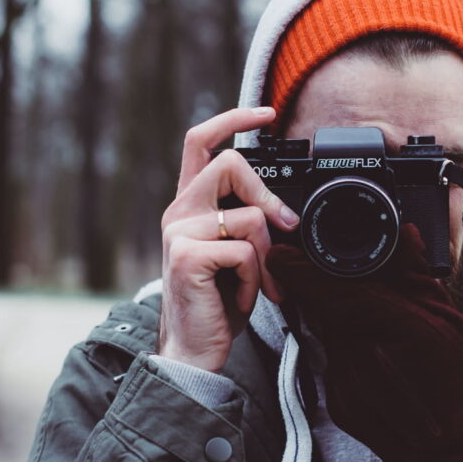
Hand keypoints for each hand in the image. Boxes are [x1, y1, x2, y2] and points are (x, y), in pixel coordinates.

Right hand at [159, 107, 299, 371]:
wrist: (194, 350)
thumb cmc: (218, 302)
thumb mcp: (236, 255)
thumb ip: (248, 223)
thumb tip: (284, 211)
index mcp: (189, 205)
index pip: (201, 141)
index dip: (232, 118)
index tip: (265, 112)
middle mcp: (178, 211)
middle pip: (228, 163)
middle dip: (266, 194)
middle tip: (284, 227)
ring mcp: (178, 232)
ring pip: (248, 217)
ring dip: (267, 257)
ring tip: (259, 285)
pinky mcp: (186, 256)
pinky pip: (245, 252)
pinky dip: (256, 280)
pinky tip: (244, 298)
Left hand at [266, 225, 462, 461]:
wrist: (460, 441)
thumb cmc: (459, 376)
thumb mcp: (444, 313)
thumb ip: (414, 271)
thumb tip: (404, 233)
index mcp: (388, 325)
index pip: (328, 291)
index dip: (299, 271)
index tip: (281, 255)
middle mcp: (360, 355)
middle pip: (323, 311)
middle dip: (326, 294)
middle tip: (341, 285)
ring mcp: (346, 383)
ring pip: (328, 337)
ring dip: (340, 325)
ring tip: (375, 330)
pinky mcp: (340, 404)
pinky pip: (334, 366)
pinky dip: (347, 355)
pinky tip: (374, 359)